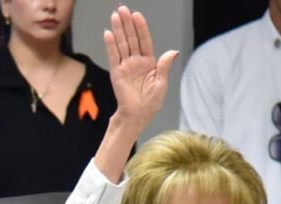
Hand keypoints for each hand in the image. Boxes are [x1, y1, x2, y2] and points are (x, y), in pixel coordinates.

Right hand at [104, 6, 177, 128]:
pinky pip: (113, 56)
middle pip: (131, 38)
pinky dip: (110, 45)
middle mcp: (136, 62)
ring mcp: (125, 66)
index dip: (141, 28)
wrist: (137, 116)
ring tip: (114, 16)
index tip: (137, 15)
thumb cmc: (150, 103)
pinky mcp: (116, 73)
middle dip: (127, 24)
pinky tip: (108, 34)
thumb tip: (172, 51)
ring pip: (122, 44)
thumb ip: (164, 66)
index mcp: (149, 63)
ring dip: (118, 30)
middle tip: (122, 9)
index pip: (144, 41)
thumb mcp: (161, 84)